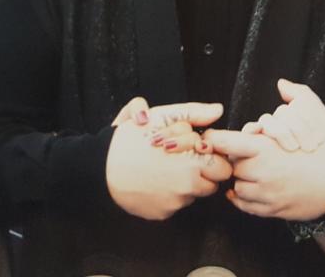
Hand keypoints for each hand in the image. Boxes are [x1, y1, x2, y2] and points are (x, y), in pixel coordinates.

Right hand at [106, 100, 231, 220]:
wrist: (101, 169)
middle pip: (213, 183)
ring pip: (195, 194)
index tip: (199, 149)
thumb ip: (193, 113)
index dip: (212, 156)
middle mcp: (187, 186)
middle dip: (204, 171)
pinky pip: (176, 205)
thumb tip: (217, 110)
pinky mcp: (162, 214)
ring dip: (188, 183)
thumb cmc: (131, 140)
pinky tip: (155, 182)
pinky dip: (170, 195)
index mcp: (192, 160)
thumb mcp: (161, 116)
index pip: (223, 165)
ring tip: (167, 169)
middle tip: (187, 160)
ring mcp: (175, 203)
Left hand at [206, 80, 324, 219]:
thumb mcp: (319, 116)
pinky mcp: (271, 210)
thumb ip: (298, 96)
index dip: (216, 139)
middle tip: (247, 153)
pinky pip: (245, 205)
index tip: (208, 138)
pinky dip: (243, 198)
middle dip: (237, 158)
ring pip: (237, 186)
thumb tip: (282, 83)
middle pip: (232, 164)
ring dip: (241, 178)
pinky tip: (253, 187)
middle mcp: (263, 173)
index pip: (229, 143)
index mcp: (268, 149)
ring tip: (254, 170)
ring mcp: (266, 195)